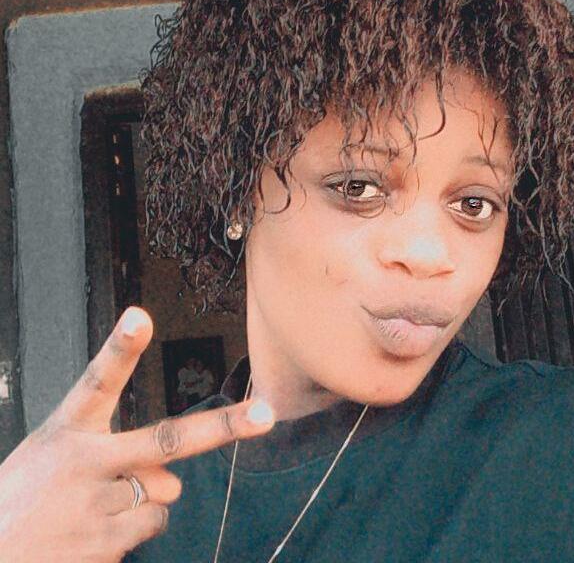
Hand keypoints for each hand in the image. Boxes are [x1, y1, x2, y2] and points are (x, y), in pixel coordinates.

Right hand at [0, 307, 274, 561]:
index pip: (97, 380)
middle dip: (222, 427)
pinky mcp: (104, 547)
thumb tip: (175, 485)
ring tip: (92, 509)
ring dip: (143, 500)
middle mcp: (85, 463)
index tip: (140, 317)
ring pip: (162, 495)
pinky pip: (148, 526)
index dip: (121, 348)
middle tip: (265, 414)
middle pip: (165, 439)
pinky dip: (131, 529)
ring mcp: (96, 508)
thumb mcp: (59, 458)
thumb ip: (120, 455)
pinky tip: (89, 535)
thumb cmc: (25, 498)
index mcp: (67, 429)